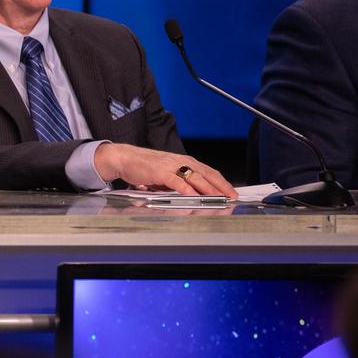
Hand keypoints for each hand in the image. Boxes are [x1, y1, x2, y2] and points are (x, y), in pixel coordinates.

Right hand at [93, 143, 235, 196]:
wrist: (125, 158)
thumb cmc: (145, 166)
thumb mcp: (169, 174)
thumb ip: (182, 182)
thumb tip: (196, 195)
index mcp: (185, 162)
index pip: (210, 172)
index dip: (223, 183)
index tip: (232, 193)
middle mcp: (182, 162)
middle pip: (207, 175)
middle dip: (221, 188)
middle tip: (231, 198)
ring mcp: (172, 166)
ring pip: (196, 178)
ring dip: (209, 190)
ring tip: (219, 199)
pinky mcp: (161, 172)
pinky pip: (177, 182)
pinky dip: (187, 190)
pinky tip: (194, 197)